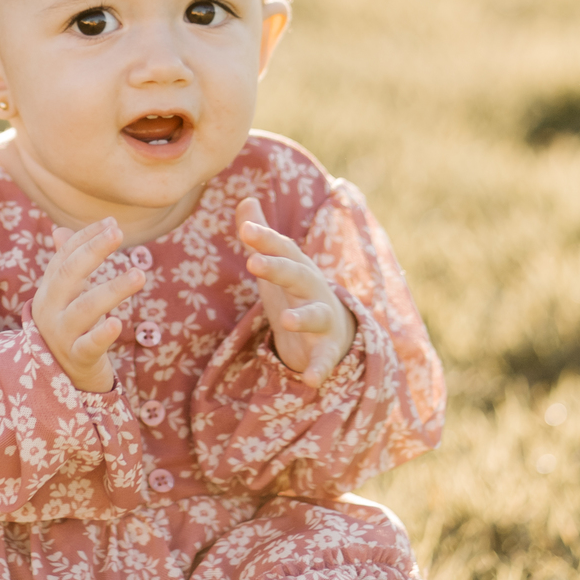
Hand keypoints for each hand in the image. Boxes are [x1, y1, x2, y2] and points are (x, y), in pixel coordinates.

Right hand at [32, 218, 145, 392]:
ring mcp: (62, 334)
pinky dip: (102, 334)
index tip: (112, 223)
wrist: (60, 375)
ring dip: (112, 289)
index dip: (86, 238)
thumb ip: (64, 263)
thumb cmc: (67, 326)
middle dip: (92, 251)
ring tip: (139, 275)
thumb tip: (59, 228)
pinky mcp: (77, 357)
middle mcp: (51, 308)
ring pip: (85, 308)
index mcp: (49, 289)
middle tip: (118, 233)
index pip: (64, 256)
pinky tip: (117, 322)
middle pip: (69, 274)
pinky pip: (89, 345)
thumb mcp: (63, 295)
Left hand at [236, 197, 355, 387]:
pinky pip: (325, 358)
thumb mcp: (278, 264)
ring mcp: (323, 318)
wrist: (335, 330)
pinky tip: (310, 380)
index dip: (265, 238)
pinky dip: (319, 368)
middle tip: (253, 262)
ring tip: (284, 320)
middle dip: (277, 267)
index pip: (282, 248)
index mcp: (298, 267)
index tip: (245, 229)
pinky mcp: (327, 349)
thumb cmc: (297, 291)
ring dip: (302, 317)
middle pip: (297, 275)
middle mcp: (313, 288)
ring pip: (315, 315)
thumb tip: (245, 199)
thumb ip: (261, 234)